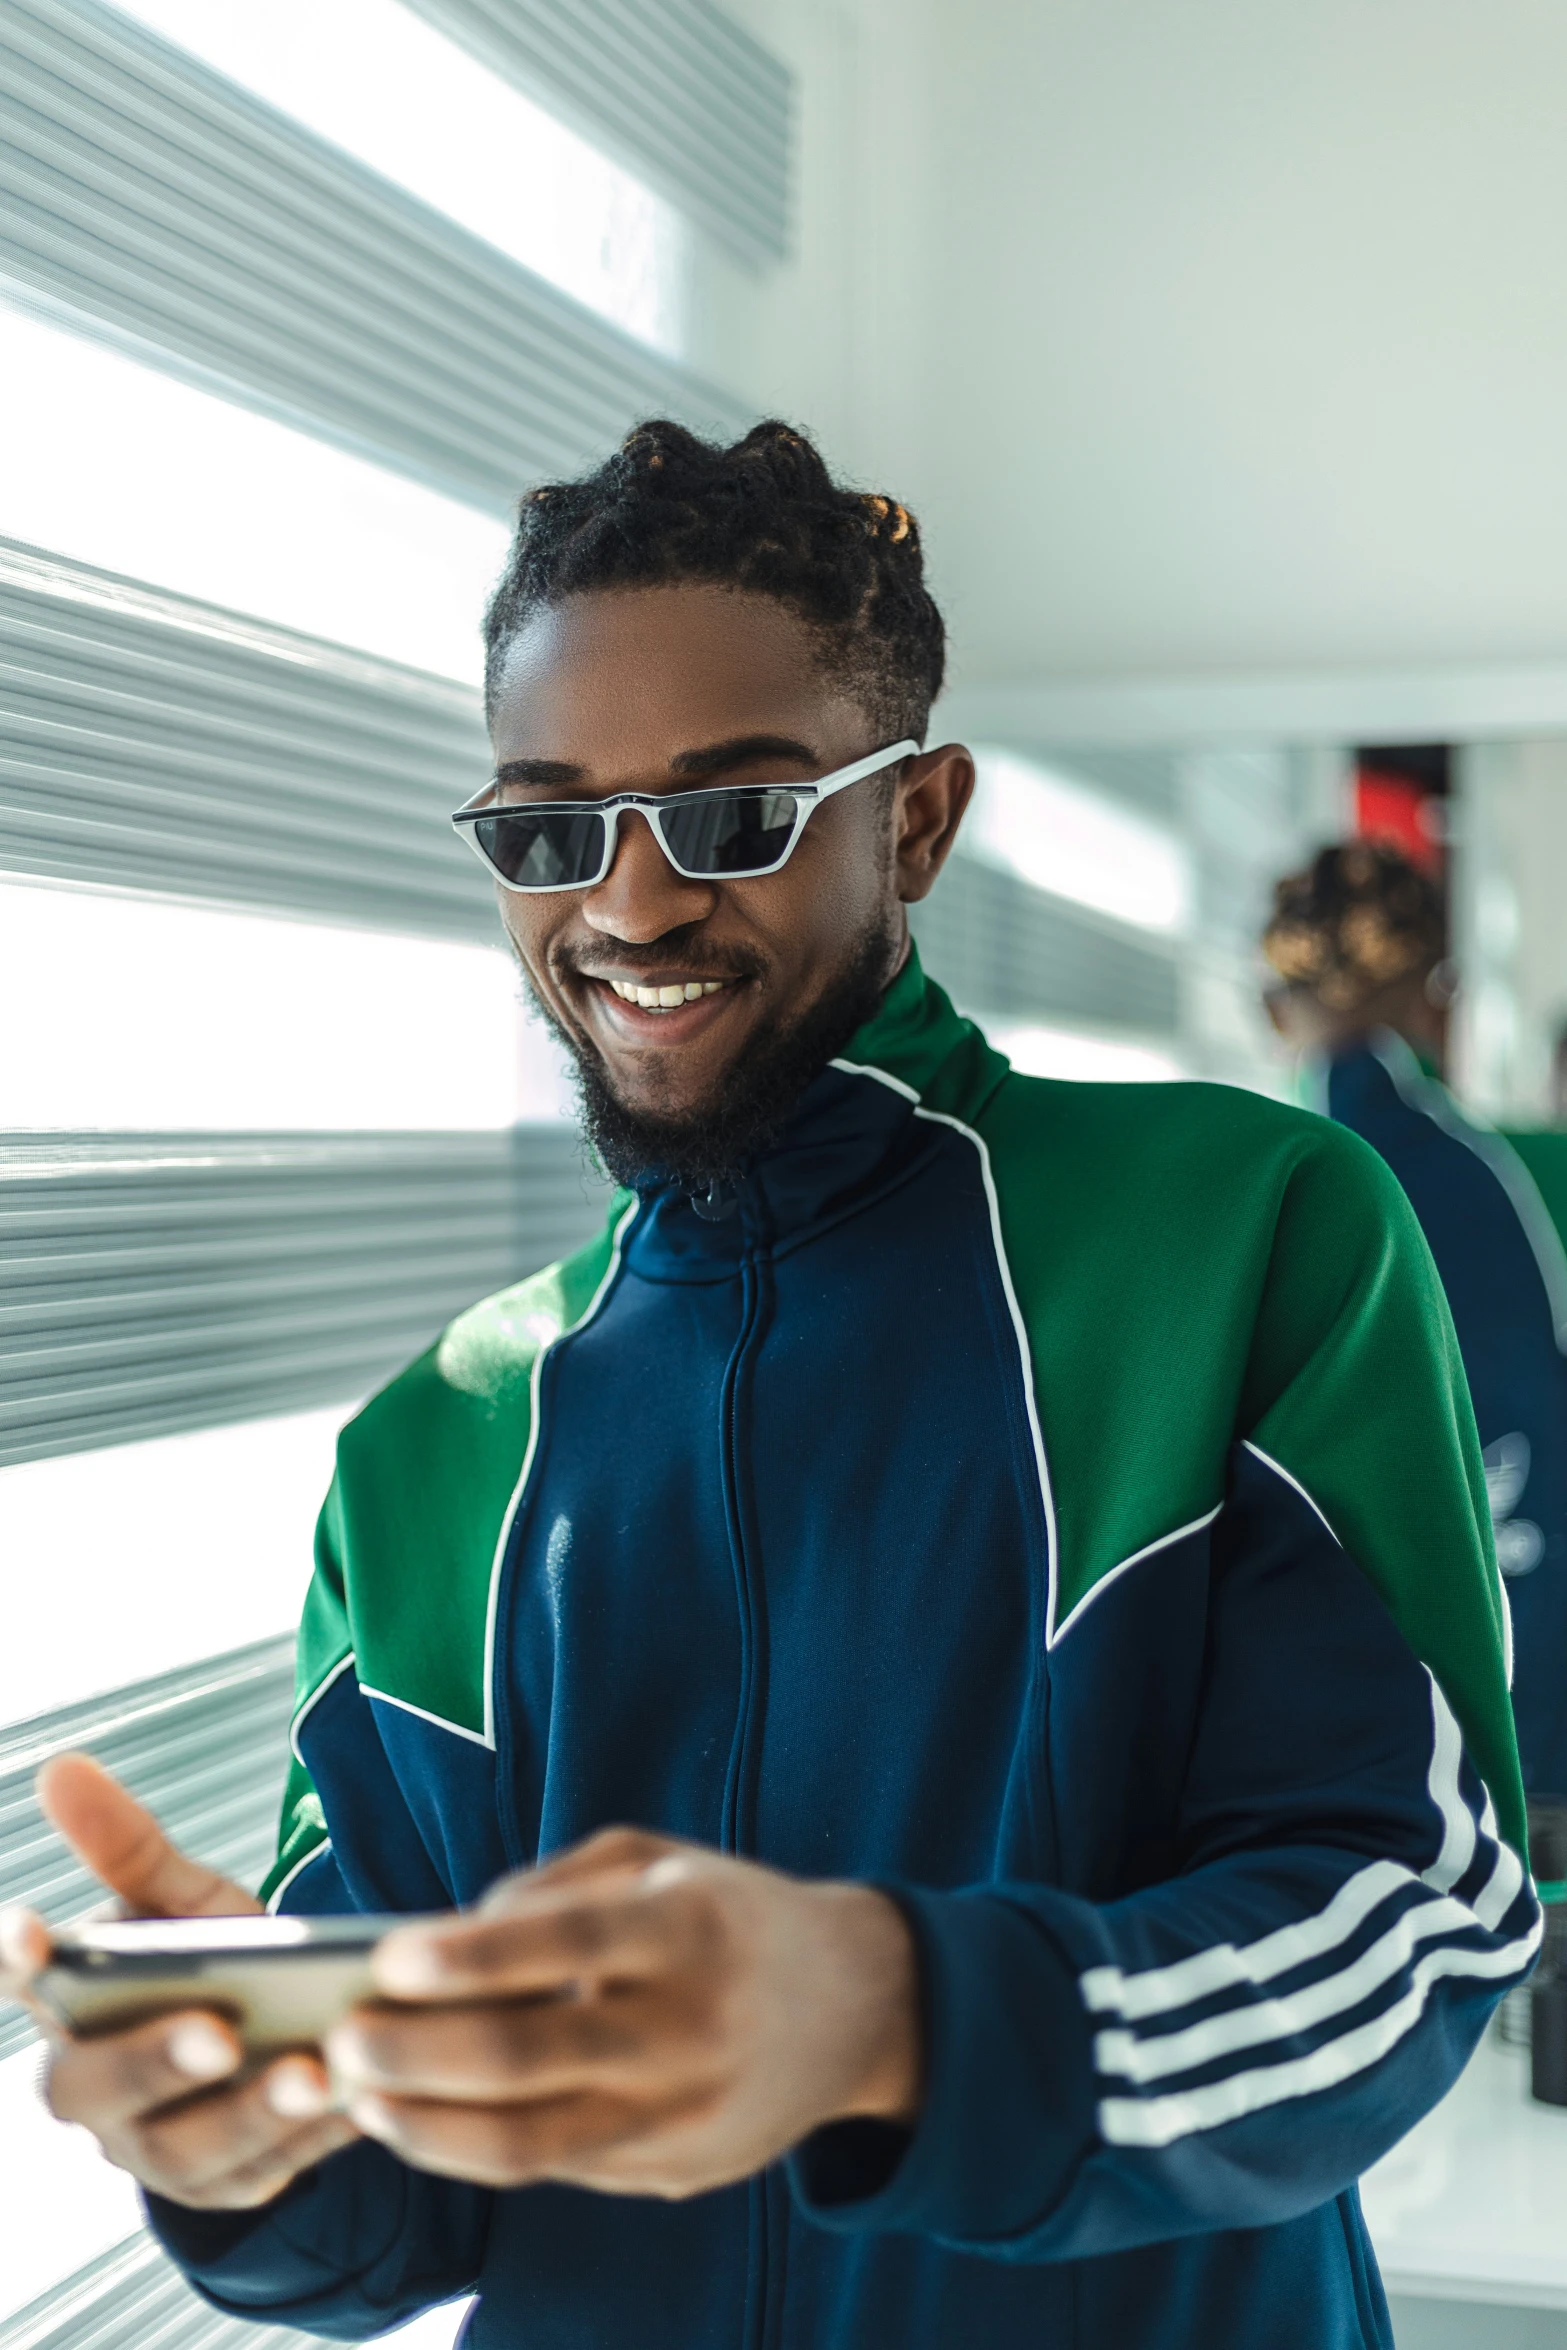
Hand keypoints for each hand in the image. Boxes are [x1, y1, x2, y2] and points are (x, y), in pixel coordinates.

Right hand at [0, 1754, 357, 2209]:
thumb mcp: (179, 1900)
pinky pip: (263, 2174)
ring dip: (250, 2113)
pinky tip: (359, 2100)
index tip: (27, 1929)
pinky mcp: (224, 2186)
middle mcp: (93, 2089)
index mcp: (69, 2006)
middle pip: (98, 2088)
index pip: (23, 1983)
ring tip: (311, 2073)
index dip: (16, 1959)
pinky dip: (311, 2141)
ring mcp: (152, 2148)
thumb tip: (60, 1764)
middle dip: (154, 2062)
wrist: (267, 2040)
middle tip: (216, 2033)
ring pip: (186, 2147)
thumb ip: (128, 1845)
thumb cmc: (204, 1960)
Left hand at [326, 1827, 920, 2197]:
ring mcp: (684, 2115)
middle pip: (530, 2059)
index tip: (387, 1958)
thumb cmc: (727, 1915)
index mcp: (690, 1928)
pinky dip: (472, 2146)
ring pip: (529, 2142)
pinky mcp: (674, 2172)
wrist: (854, 2007)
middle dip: (417, 2055)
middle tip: (340, 2039)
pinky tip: (418, 2119)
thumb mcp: (657, 1864)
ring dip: (426, 2125)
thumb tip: (446, 1942)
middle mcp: (690, 2028)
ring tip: (358, 2095)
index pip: (567, 1945)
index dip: (470, 1957)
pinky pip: (554, 2167)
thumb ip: (554, 1892)